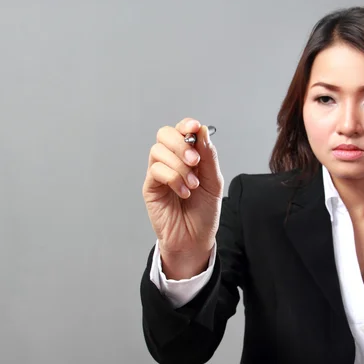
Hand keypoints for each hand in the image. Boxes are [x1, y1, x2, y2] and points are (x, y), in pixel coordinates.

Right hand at [142, 118, 223, 278]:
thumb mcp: (214, 182)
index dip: (187, 124)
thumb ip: (208, 156)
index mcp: (188, 156)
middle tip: (195, 161)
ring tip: (193, 185)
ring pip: (158, 151)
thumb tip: (202, 130)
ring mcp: (159, 173)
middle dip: (180, 143)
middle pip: (165, 134)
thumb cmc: (204, 212)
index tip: (195, 127)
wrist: (195, 239)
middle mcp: (171, 161)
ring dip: (179, 165)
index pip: (182, 130)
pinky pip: (155, 170)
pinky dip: (173, 178)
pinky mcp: (150, 187)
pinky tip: (184, 192)